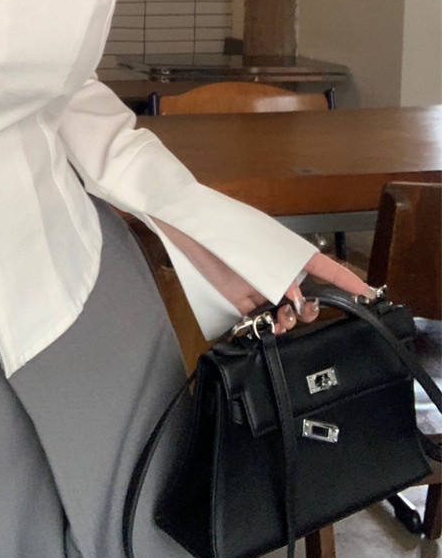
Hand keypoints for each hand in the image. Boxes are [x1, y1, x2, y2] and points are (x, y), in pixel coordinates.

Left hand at [150, 219, 377, 334]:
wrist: (189, 227)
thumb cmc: (226, 228)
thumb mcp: (258, 251)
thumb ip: (280, 277)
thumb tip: (295, 299)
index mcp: (287, 251)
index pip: (324, 266)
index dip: (346, 279)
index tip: (367, 293)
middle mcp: (276, 268)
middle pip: (303, 294)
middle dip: (310, 309)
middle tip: (301, 312)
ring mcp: (257, 283)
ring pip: (283, 310)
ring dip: (288, 320)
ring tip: (281, 322)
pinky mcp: (239, 296)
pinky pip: (260, 317)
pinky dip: (268, 327)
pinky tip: (269, 330)